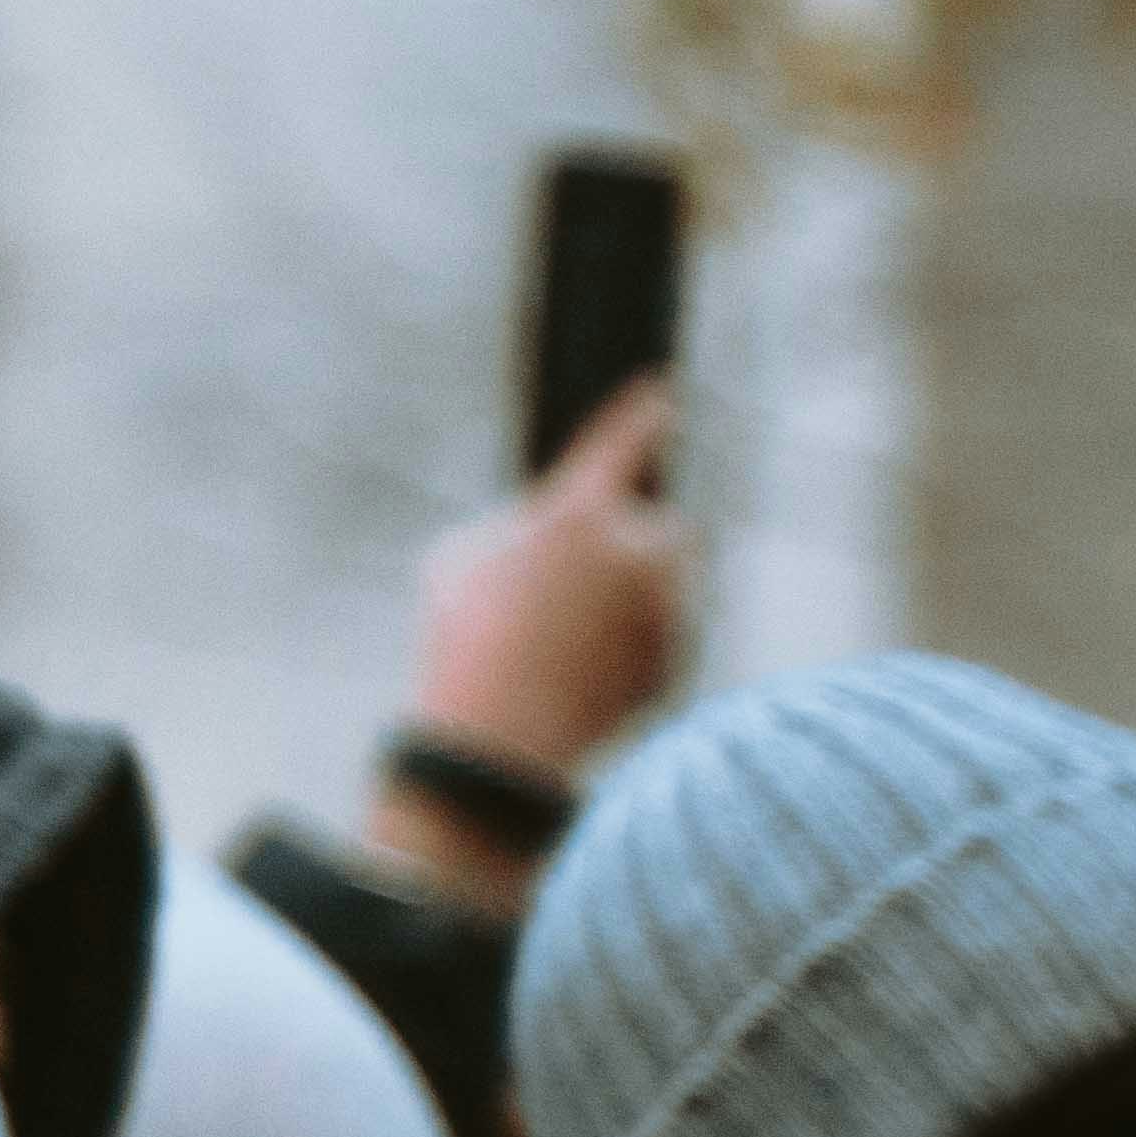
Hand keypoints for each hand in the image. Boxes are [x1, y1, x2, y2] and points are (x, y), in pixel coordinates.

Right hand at [413, 375, 685, 780]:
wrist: (498, 744)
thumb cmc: (463, 641)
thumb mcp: (459, 559)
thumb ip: (518, 527)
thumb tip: (546, 529)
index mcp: (580, 514)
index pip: (624, 443)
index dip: (644, 414)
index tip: (663, 392)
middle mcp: (638, 554)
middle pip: (658, 524)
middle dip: (631, 540)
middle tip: (577, 579)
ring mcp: (666, 611)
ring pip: (665, 582)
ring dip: (634, 593)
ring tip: (568, 641)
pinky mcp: (676, 661)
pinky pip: (665, 634)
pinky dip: (638, 643)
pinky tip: (584, 672)